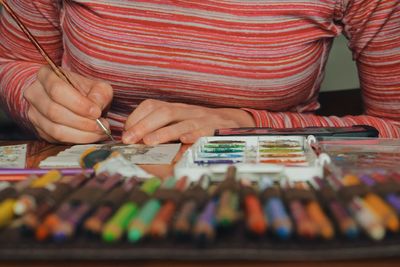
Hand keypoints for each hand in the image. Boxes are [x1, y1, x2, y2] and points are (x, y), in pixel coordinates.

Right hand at [23, 65, 112, 143]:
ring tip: (99, 131)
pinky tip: (91, 136)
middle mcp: (35, 93)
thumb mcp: (97, 87)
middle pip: (54, 111)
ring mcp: (34, 113)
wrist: (76, 101)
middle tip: (100, 125)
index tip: (96, 112)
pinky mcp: (39, 130)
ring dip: (81, 134)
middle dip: (81, 121)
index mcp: (46, 75)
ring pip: (54, 129)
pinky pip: (56, 139)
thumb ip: (99, 94)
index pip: (57, 90)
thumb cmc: (85, 92)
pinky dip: (77, 139)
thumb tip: (96, 108)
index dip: (78, 104)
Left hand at [122, 99, 255, 144]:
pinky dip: (193, 136)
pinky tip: (183, 142)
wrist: (232, 121)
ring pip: (182, 122)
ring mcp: (203, 119)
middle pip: (164, 112)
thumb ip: (161, 127)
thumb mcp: (180, 121)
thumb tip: (135, 139)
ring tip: (149, 143)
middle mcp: (188, 111)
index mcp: (176, 108)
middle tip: (129, 140)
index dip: (137, 118)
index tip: (126, 134)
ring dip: (164, 133)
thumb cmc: (200, 125)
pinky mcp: (216, 129)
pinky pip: (204, 132)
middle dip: (144, 126)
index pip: (152, 106)